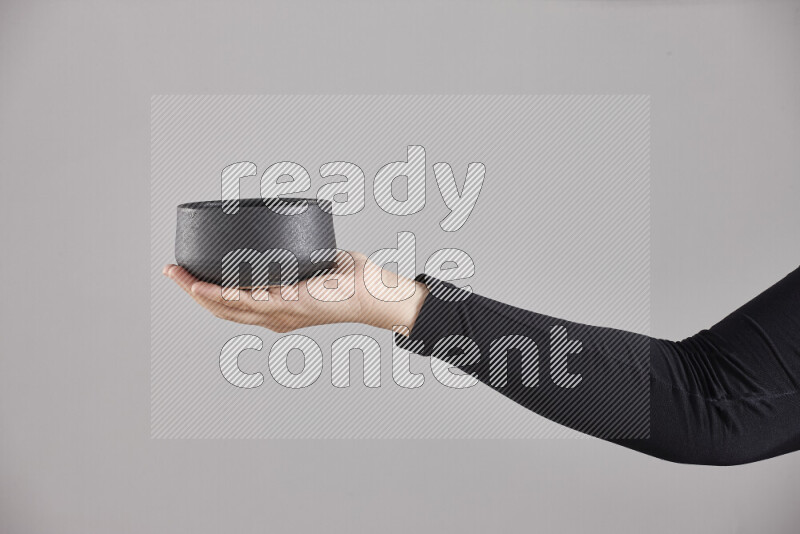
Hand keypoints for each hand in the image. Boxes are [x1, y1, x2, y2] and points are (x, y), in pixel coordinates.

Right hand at [163, 251, 428, 333]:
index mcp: (277, 311)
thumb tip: (290, 229)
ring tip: (177, 275)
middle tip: (170, 271)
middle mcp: (274, 318)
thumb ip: (299, 255)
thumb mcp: (316, 267)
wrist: (377, 295)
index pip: (233, 307)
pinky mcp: (292, 304)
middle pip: (221, 309)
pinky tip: (206, 286)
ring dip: (198, 292)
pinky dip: (225, 295)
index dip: (205, 294)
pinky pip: (250, 301)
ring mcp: (281, 314)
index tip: (186, 275)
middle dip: (191, 290)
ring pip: (228, 307)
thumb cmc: (352, 282)